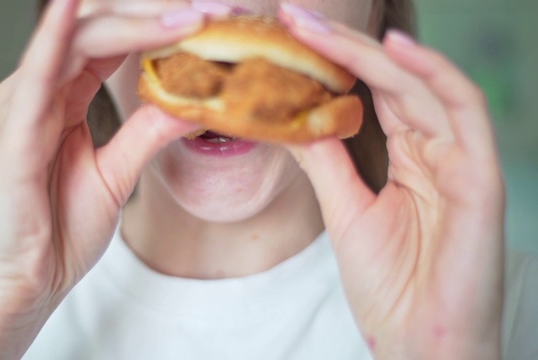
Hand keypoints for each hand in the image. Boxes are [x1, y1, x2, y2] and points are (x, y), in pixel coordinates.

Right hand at [0, 0, 219, 357]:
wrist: (29, 283)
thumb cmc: (62, 228)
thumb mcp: (117, 173)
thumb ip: (147, 132)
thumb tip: (194, 102)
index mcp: (63, 96)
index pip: (115, 42)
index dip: (162, 26)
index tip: (217, 22)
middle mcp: (41, 91)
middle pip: (100, 30)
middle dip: (158, 15)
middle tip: (214, 11)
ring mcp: (23, 107)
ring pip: (77, 41)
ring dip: (134, 22)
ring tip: (186, 14)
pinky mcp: (13, 134)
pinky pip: (35, 76)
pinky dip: (54, 38)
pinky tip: (74, 8)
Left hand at [280, 5, 504, 358]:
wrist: (421, 342)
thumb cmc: (391, 285)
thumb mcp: (346, 210)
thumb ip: (326, 162)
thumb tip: (289, 120)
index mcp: (411, 158)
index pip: (373, 94)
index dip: (334, 62)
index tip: (287, 37)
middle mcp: (438, 150)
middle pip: (393, 80)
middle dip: (341, 45)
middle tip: (292, 18)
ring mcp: (461, 160)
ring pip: (421, 85)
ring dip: (369, 51)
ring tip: (316, 28)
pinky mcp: (481, 177)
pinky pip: (465, 110)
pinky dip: (433, 74)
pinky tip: (392, 48)